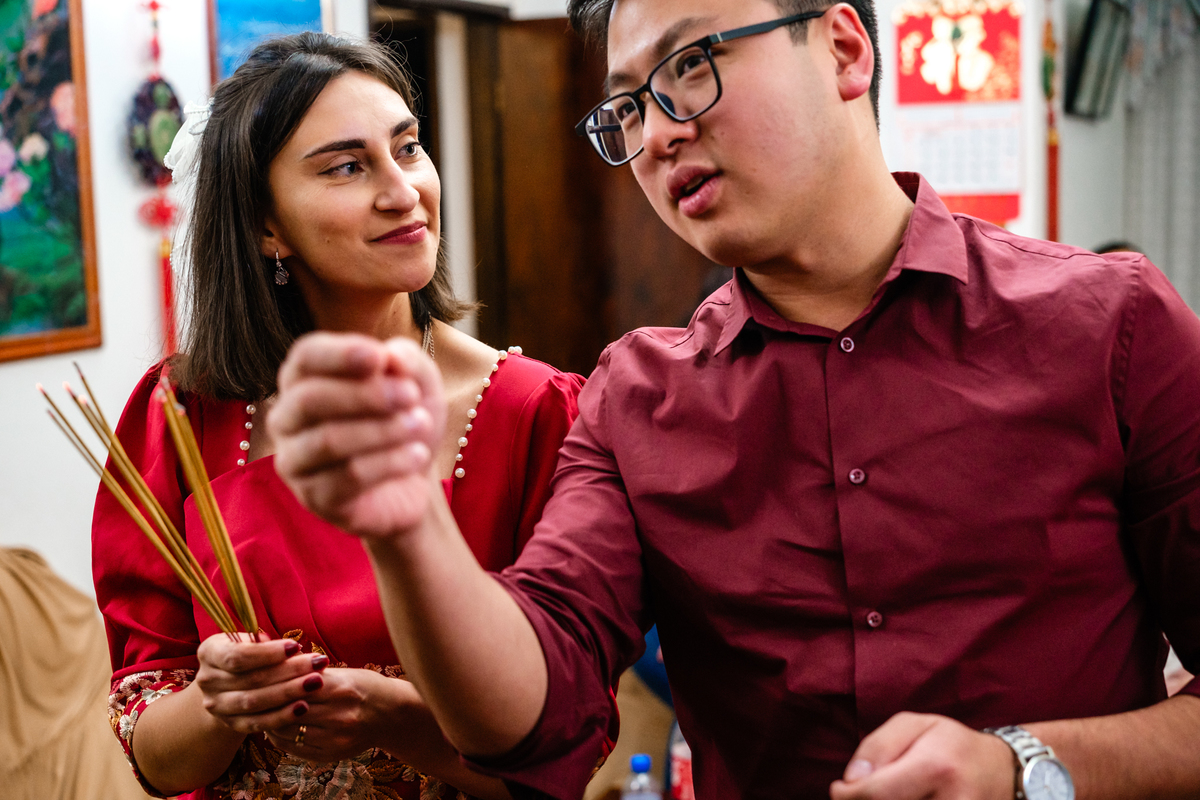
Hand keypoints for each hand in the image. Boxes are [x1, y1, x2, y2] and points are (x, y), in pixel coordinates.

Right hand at [195, 634, 328, 733]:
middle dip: (289, 671)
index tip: (296, 646)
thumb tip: (290, 649)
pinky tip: (303, 706)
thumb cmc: (248, 653)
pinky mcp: (231, 724)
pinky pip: (257, 723)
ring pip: (254, 702)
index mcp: (209, 652)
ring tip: (316, 682)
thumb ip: (265, 643)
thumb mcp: (250, 640)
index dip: (268, 653)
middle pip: (251, 679)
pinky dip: (281, 716)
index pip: (238, 655)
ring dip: (289, 693)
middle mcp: (207, 680)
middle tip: (318, 663)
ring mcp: (216, 705)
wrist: (230, 683)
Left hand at [265, 668, 420, 762]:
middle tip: (249, 696)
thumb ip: (310, 674)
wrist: (392, 715)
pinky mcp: (332, 754)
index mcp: (340, 688)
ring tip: (259, 712)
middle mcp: (339, 715)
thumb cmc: (364, 687)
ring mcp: (335, 738)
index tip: (257, 678)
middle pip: (289, 709)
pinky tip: (275, 729)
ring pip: (289, 731)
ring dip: (270, 722)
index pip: (295, 686)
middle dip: (267, 703)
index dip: (273, 682)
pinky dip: (281, 738)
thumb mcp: (342, 674)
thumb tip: (273, 668)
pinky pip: (296, 748)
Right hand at [270, 332, 446, 537]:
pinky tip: (418, 455)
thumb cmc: (403, 419)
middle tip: (411, 396)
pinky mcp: (314, 497)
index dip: (339, 355)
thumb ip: (406, 359)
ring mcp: (294, 461)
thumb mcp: (418, 382)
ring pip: (328, 441)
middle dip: (365, 395)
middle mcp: (287, 418)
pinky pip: (348, 477)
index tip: (378, 357)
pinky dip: (390, 462)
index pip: (305, 357)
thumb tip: (389, 356)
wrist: (414, 478)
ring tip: (422, 424)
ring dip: (383, 430)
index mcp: (303, 379)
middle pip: (309, 399)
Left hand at [829, 712, 1014, 799]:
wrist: (1004, 772)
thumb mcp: (914, 726)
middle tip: (861, 794)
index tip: (840, 789)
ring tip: (886, 796)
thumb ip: (877, 747)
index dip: (847, 796)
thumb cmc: (951, 744)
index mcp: (936, 766)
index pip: (876, 794)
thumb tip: (852, 781)